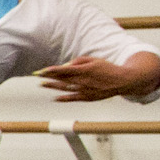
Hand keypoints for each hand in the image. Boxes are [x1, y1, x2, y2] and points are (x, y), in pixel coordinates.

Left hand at [36, 56, 151, 102]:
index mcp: (84, 70)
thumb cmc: (107, 68)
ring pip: (65, 88)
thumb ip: (79, 61)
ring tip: (42, 84)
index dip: (51, 71)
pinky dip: (63, 98)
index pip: (63, 70)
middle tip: (36, 75)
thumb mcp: (93, 60)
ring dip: (52, 86)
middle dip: (48, 77)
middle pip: (62, 79)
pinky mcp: (88, 97)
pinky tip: (55, 98)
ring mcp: (84, 90)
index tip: (41, 71)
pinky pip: (73, 98)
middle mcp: (82, 81)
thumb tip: (65, 66)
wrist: (122, 81)